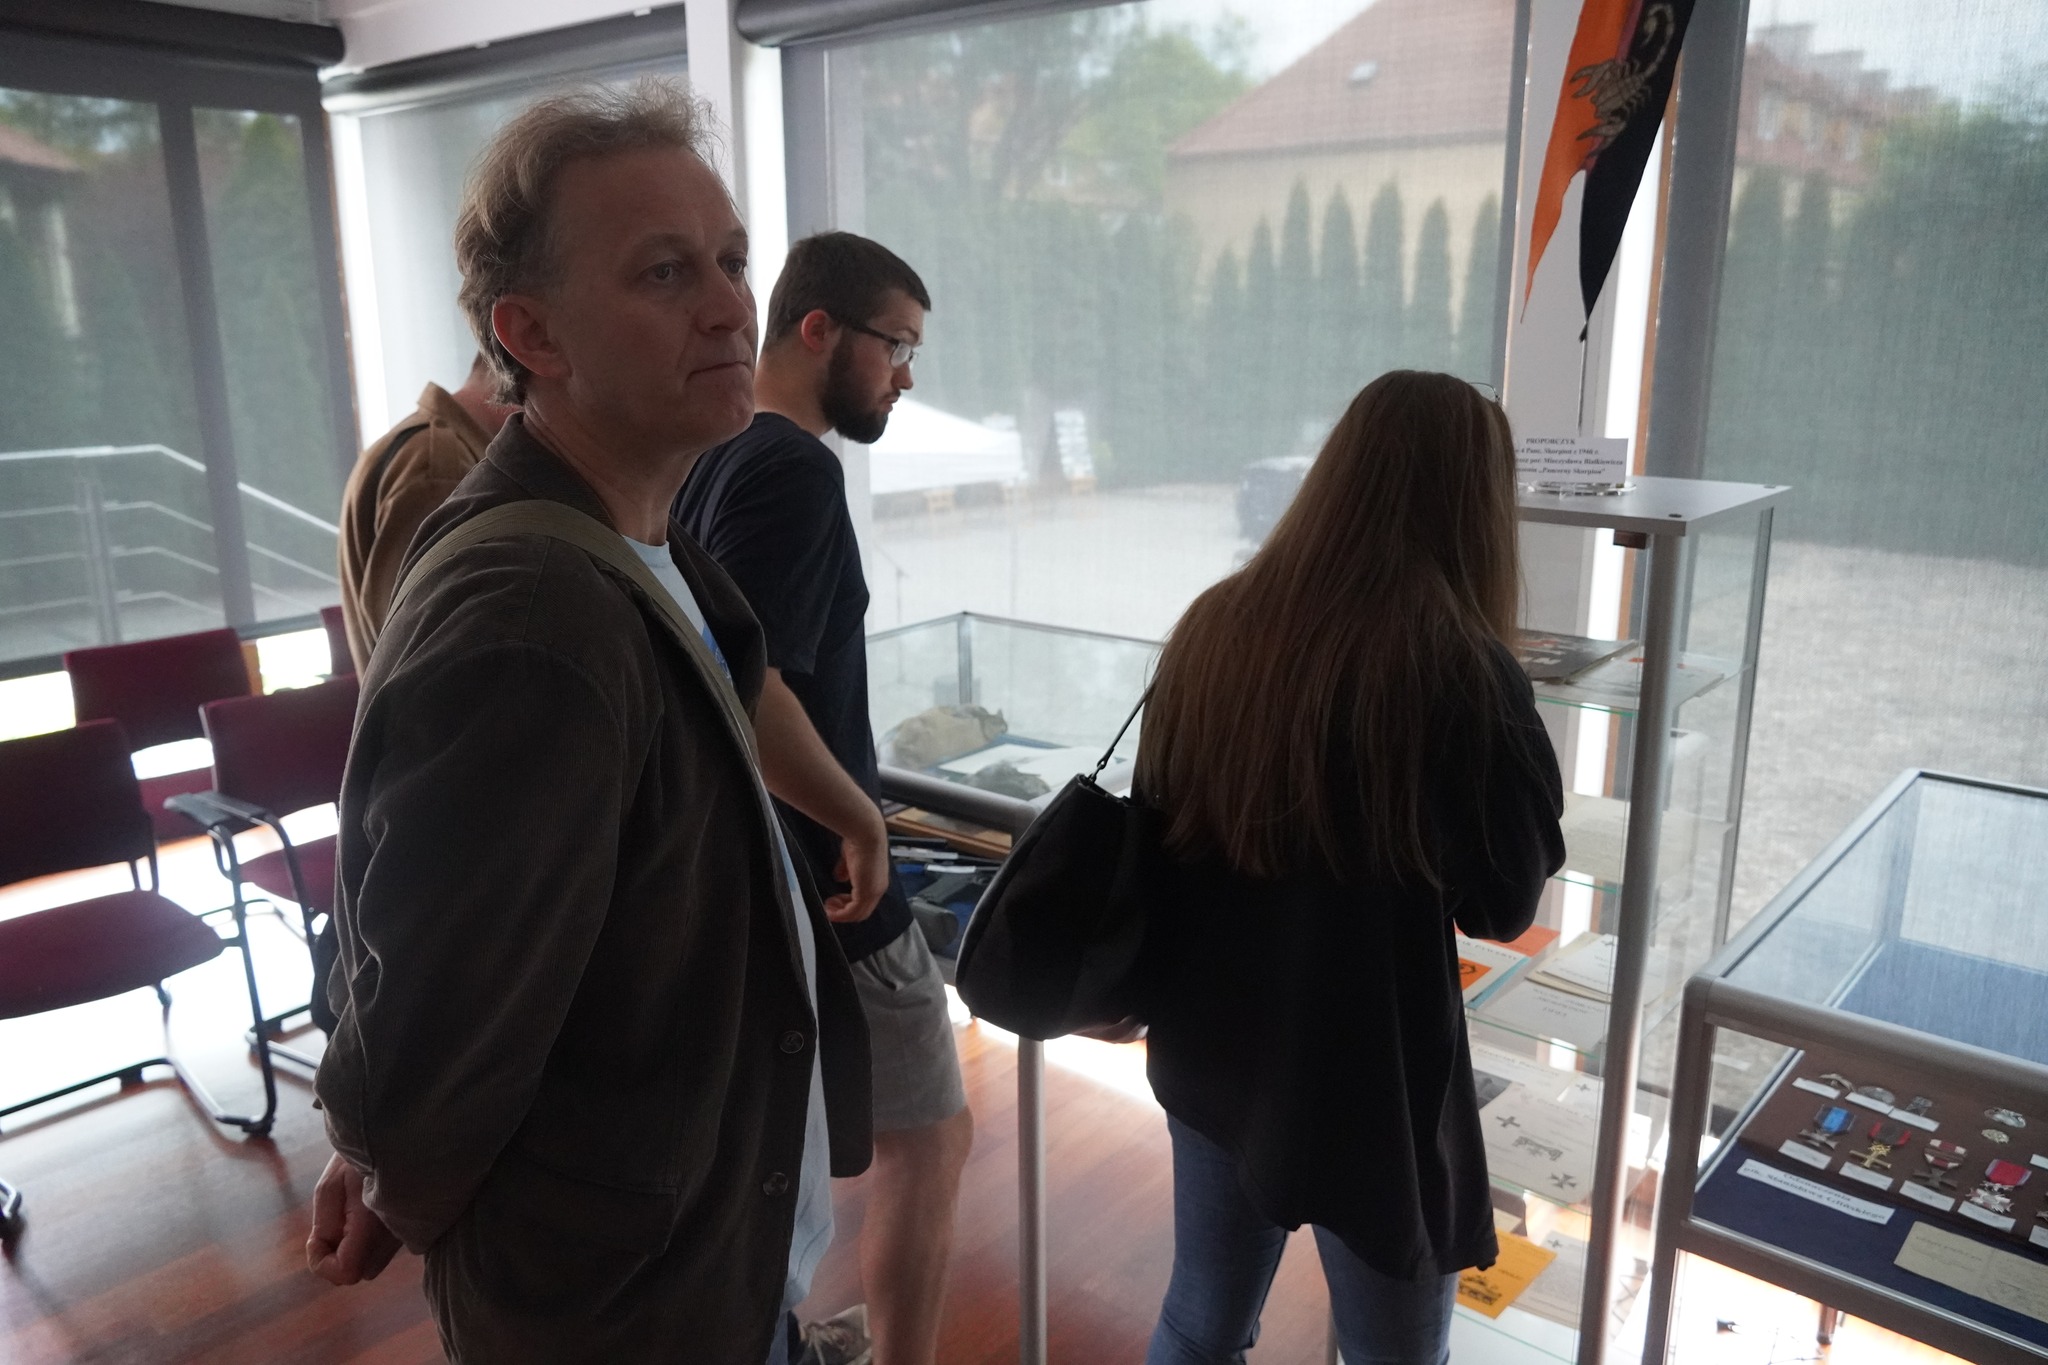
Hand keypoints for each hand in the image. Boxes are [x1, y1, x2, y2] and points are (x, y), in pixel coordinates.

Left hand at [307, 1152, 403, 1284]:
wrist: (399, 1135)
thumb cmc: (359, 1156)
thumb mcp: (329, 1187)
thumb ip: (324, 1228)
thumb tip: (323, 1254)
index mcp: (371, 1225)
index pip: (345, 1273)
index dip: (323, 1263)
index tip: (316, 1237)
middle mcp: (393, 1236)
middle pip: (357, 1273)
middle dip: (338, 1256)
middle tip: (335, 1220)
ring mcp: (406, 1234)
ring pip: (370, 1264)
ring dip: (354, 1250)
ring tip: (352, 1213)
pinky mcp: (411, 1230)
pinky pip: (382, 1252)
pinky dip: (368, 1243)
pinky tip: (367, 1214)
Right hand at [824, 804, 889, 922]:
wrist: (865, 833)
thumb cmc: (858, 840)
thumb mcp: (850, 858)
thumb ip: (846, 869)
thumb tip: (839, 877)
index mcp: (877, 880)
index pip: (864, 901)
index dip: (848, 904)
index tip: (834, 900)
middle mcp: (878, 888)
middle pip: (862, 912)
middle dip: (843, 911)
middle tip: (829, 906)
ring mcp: (874, 891)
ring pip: (857, 914)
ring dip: (841, 914)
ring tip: (828, 907)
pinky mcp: (866, 892)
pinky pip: (852, 912)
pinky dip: (840, 914)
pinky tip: (830, 908)